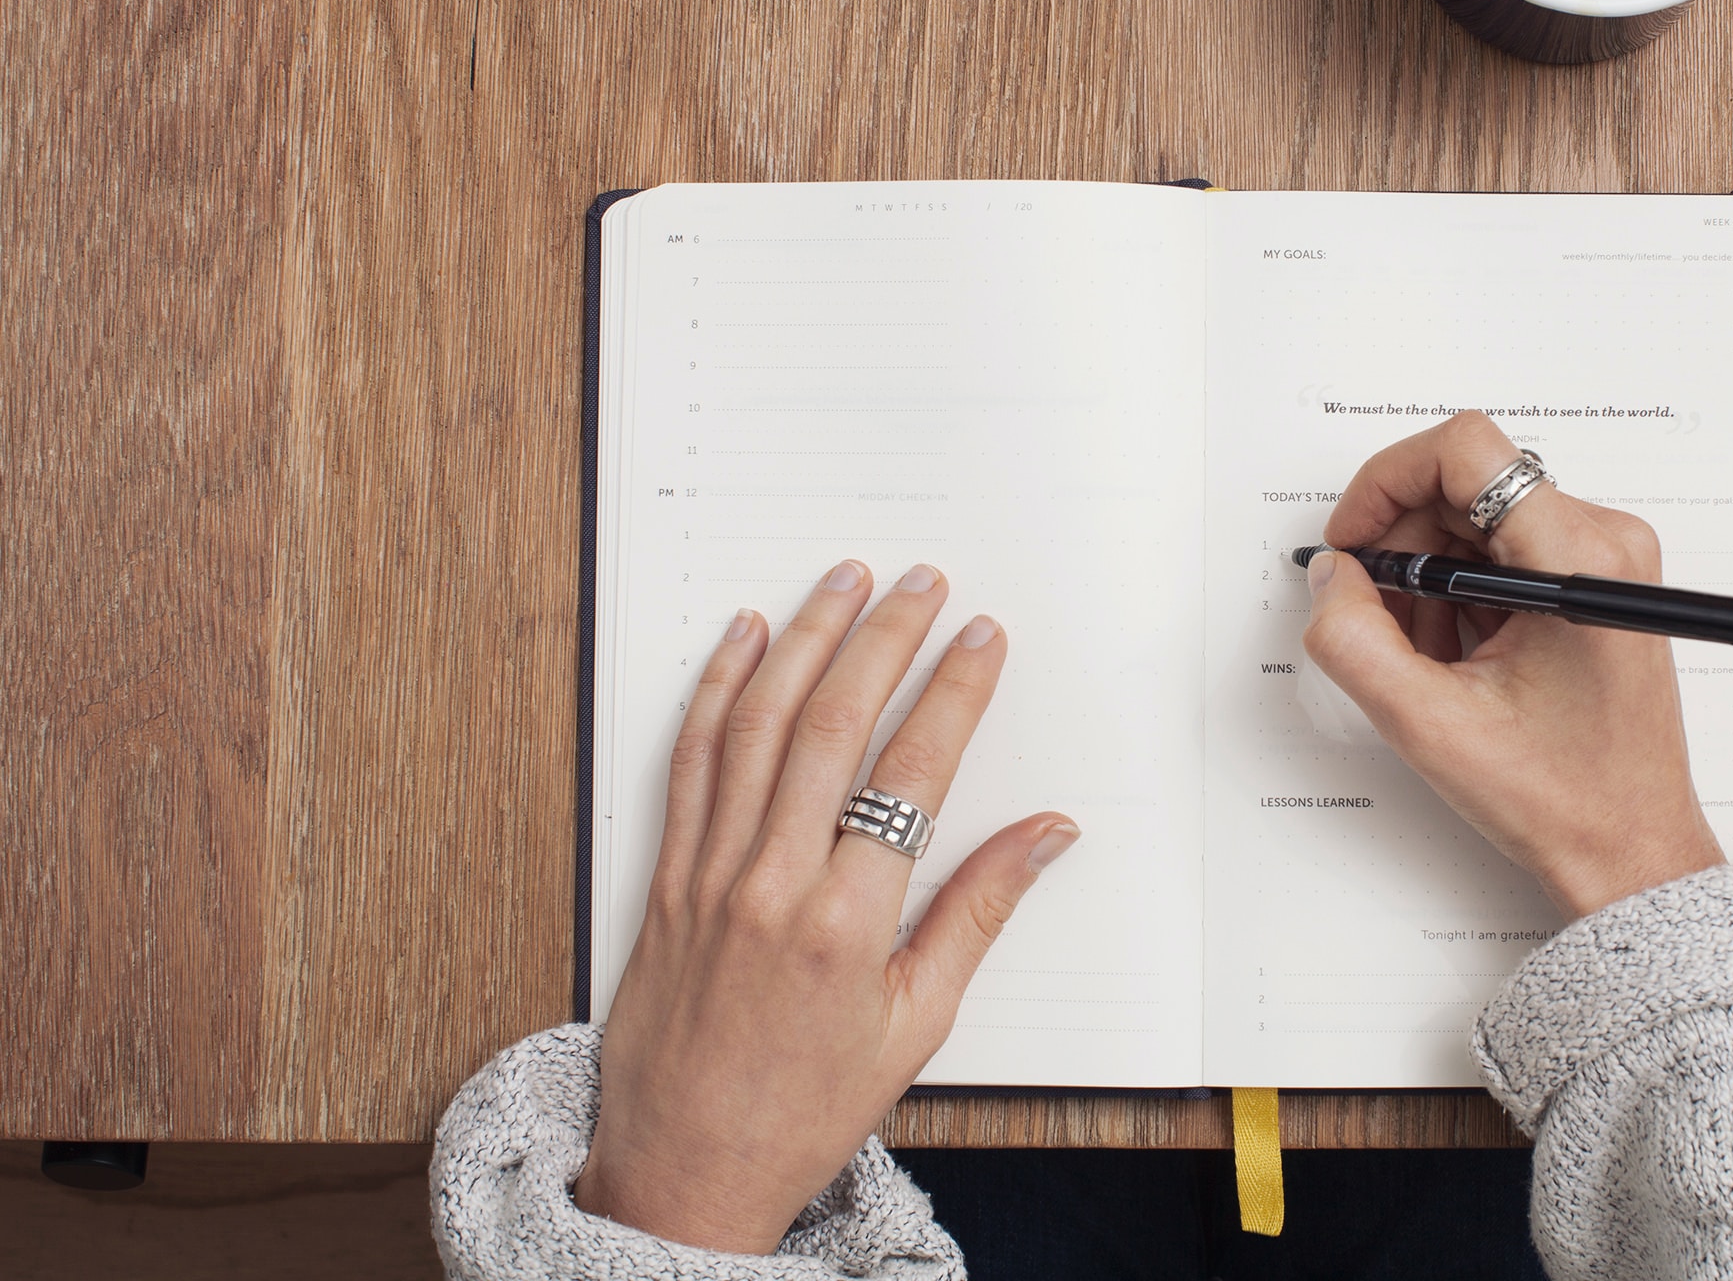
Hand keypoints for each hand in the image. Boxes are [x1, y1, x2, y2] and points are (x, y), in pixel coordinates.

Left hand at [573, 561, 1078, 1253]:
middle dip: (884, 640)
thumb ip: (979, 913)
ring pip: (758, 726)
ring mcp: (709, 874)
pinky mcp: (665, 877)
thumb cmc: (806, 1108)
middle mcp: (772, 884)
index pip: (912, 774)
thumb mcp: (918, 1024)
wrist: (685, 1170)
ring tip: (843, 582)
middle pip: (833, 726)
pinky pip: (691, 761)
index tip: (980, 639)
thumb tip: (1048, 834)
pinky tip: (744, 638)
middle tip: (921, 583)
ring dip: (804, 640)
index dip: (952, 693)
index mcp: (847, 924)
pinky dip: (717, 689)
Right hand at [1306, 413, 1722, 917]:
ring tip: (1426, 657)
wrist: (1630, 850)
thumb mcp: (1429, 725)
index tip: (1354, 539)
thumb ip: (1355, 639)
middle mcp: (1604, 541)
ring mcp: (1604, 560)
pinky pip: (1504, 552)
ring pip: (1479, 520)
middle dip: (1404, 545)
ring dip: (1430, 577)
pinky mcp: (1596, 583)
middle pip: (1466, 484)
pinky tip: (1457, 660)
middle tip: (1376, 616)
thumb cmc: (1565, 798)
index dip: (1387, 482)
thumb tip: (1331, 576)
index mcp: (1578, 558)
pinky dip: (1461, 595)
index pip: (1465, 450)